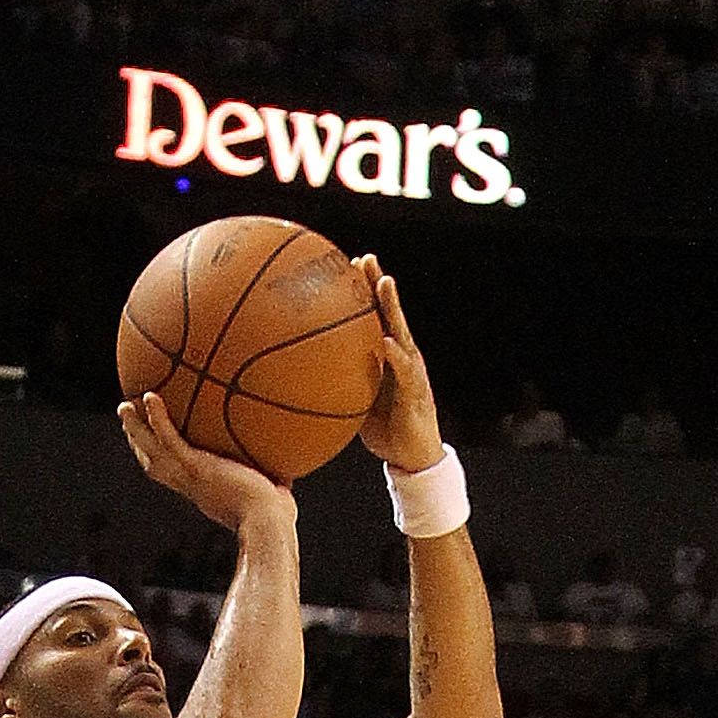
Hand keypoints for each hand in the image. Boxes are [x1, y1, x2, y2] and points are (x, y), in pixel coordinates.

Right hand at [116, 391, 294, 533]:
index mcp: (203, 491)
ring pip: (151, 450)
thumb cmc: (276, 519)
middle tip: (129, 418)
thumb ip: (276, 481)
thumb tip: (292, 472)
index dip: (161, 458)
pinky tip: (151, 396)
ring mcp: (190, 477)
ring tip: (125, 405)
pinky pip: (169, 438)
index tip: (156, 443)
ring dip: (135, 428)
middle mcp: (191, 485)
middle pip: (154, 462)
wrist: (268, 525)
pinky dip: (158, 418)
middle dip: (139, 441)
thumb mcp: (276, 495)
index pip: (174, 473)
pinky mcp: (195, 468)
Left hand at [353, 258, 443, 475]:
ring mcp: (411, 371)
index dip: (362, 292)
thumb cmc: (385, 430)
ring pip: (402, 332)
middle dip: (378, 284)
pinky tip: (388, 343)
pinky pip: (405, 371)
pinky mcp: (416, 393)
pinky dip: (396, 356)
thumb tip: (300, 383)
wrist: (413, 459)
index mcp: (386, 357)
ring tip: (384, 282)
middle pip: (389, 313)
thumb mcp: (355, 403)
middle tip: (364, 258)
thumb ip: (338, 387)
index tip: (345, 265)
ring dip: (393, 307)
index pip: (374, 317)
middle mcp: (401, 356)